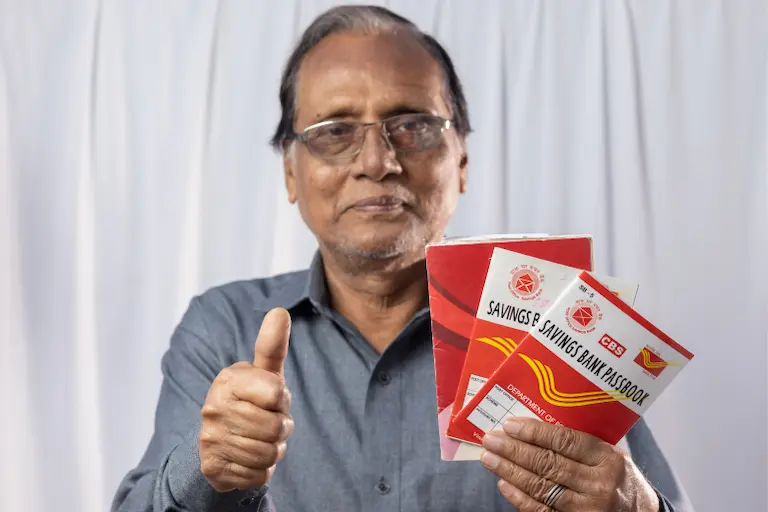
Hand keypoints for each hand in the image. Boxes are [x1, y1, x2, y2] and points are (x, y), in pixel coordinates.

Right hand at [199, 308, 293, 491]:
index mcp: (229, 380)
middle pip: (276, 428)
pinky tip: (248, 458)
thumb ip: (271, 346)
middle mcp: (214, 408)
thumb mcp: (261, 373)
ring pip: (269, 454)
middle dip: (280, 428)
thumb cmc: (249, 400)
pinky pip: (259, 475)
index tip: (271, 399)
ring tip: (259, 440)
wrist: (216, 441)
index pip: (277, 394)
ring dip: (273, 450)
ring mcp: (211, 439)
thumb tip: (280, 311)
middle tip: (267, 422)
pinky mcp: (214, 468)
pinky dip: (261, 471)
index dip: (282, 400)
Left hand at [481, 418, 659, 511]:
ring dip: (510, 471)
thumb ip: (579, 443)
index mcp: (608, 459)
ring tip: (490, 458)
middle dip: (514, 450)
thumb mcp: (609, 454)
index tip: (510, 424)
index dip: (534, 432)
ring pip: (540, 487)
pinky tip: (504, 483)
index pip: (566, 441)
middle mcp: (598, 484)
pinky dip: (519, 497)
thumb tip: (531, 426)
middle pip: (548, 464)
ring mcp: (587, 509)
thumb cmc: (618, 477)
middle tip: (491, 439)